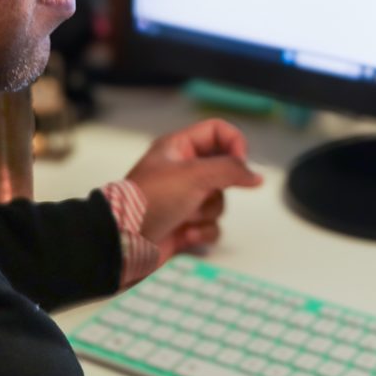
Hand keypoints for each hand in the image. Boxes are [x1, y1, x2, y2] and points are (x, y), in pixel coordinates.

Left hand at [124, 119, 263, 263]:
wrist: (120, 245)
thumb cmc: (145, 203)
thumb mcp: (193, 176)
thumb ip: (230, 170)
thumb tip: (256, 175)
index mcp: (178, 148)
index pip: (217, 131)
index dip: (234, 144)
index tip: (239, 163)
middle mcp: (182, 171)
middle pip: (223, 170)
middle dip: (219, 187)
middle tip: (206, 192)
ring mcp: (183, 199)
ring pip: (219, 201)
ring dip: (207, 213)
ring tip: (185, 217)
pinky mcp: (184, 224)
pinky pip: (211, 226)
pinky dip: (201, 232)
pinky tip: (183, 234)